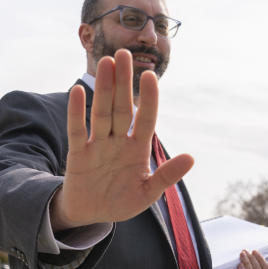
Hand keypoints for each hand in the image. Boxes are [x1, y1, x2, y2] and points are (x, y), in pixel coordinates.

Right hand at [50, 49, 194, 230]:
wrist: (91, 215)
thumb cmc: (121, 202)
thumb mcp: (147, 193)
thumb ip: (166, 176)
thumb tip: (191, 157)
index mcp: (137, 149)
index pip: (146, 119)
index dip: (149, 99)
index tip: (150, 75)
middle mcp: (118, 141)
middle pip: (122, 107)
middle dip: (124, 82)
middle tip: (123, 53)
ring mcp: (97, 145)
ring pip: (101, 112)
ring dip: (104, 88)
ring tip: (106, 63)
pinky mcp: (78, 154)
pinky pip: (77, 129)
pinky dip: (77, 112)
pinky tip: (79, 90)